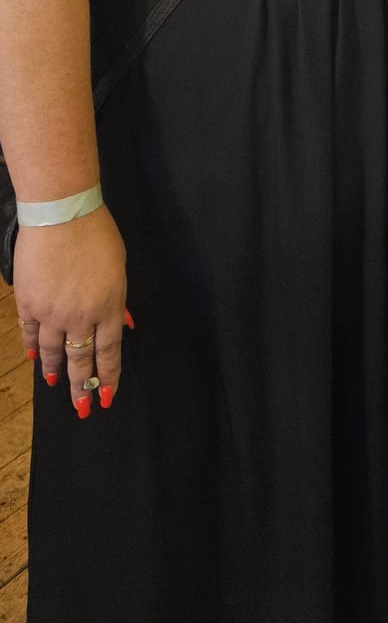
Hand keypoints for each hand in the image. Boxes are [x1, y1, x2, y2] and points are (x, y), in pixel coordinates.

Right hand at [14, 206, 128, 418]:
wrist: (61, 215)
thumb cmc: (97, 234)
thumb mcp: (119, 267)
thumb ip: (118, 301)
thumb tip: (124, 324)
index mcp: (109, 308)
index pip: (108, 353)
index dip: (107, 377)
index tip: (106, 396)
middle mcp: (81, 317)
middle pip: (80, 359)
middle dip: (81, 387)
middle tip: (82, 408)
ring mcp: (52, 312)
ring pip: (53, 351)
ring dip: (53, 370)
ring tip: (52, 384)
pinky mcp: (28, 303)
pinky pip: (30, 332)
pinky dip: (32, 346)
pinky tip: (34, 357)